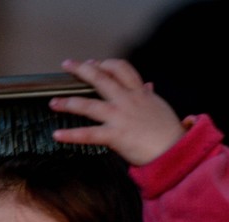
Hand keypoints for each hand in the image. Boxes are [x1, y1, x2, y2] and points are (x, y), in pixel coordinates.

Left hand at [49, 58, 184, 165]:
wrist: (175, 150)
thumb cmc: (169, 132)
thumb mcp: (159, 107)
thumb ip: (149, 96)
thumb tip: (149, 86)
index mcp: (139, 93)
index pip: (121, 68)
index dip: (105, 64)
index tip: (94, 63)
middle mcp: (127, 100)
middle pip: (100, 78)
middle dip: (81, 69)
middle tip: (67, 65)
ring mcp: (119, 117)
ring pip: (88, 105)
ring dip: (67, 103)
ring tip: (53, 102)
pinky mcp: (114, 136)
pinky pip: (88, 134)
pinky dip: (70, 135)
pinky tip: (57, 135)